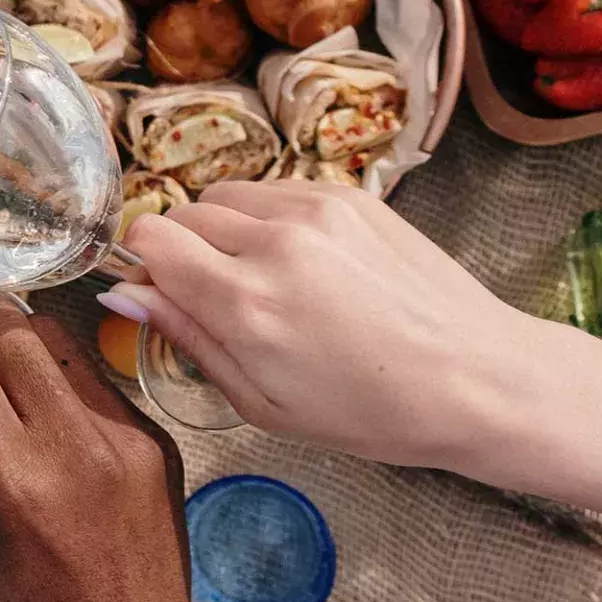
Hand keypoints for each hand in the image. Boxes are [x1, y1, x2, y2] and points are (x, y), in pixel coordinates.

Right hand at [0, 302, 227, 601]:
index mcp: (5, 481)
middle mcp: (70, 446)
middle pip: (14, 326)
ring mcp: (124, 441)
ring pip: (60, 339)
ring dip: (21, 346)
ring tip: (1, 382)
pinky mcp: (157, 445)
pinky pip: (98, 380)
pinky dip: (63, 382)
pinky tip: (48, 421)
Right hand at [105, 180, 563, 467]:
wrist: (478, 380)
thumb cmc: (370, 413)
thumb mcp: (262, 404)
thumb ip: (188, 337)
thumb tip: (124, 293)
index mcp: (244, 302)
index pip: (150, 238)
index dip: (148, 267)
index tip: (170, 295)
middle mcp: (273, 242)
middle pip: (184, 213)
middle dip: (188, 252)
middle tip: (226, 300)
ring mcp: (316, 210)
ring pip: (228, 195)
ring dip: (227, 230)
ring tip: (269, 280)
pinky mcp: (350, 195)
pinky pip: (277, 189)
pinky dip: (271, 218)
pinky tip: (308, 264)